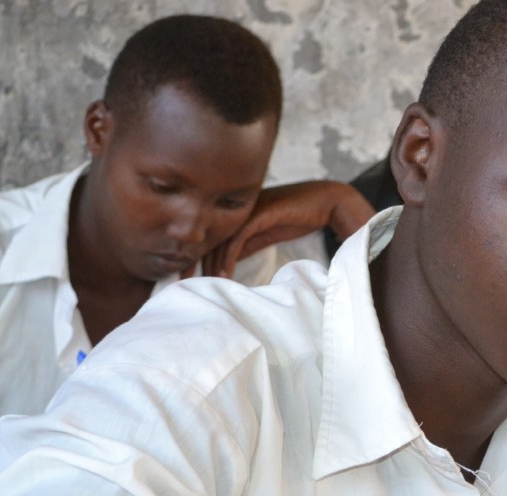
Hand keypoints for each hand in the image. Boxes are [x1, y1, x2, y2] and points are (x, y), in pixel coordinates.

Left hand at [188, 180, 375, 278]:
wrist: (326, 202)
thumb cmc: (299, 215)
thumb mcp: (267, 232)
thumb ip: (247, 242)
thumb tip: (229, 260)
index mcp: (236, 210)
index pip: (209, 233)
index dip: (196, 253)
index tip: (185, 273)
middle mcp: (238, 207)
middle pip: (208, 234)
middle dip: (193, 259)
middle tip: (180, 281)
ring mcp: (248, 209)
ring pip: (220, 237)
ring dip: (210, 263)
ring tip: (204, 283)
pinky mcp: (260, 213)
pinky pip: (238, 238)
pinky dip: (229, 257)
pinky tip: (225, 273)